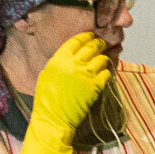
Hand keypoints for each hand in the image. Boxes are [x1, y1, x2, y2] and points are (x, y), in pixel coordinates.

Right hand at [18, 33, 109, 153]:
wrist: (53, 118)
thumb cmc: (47, 98)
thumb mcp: (47, 74)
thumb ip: (60, 61)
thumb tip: (72, 54)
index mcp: (59, 59)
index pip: (76, 41)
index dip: (86, 36)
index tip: (91, 35)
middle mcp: (73, 64)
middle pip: (92, 47)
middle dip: (99, 43)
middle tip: (102, 43)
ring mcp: (86, 75)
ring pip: (102, 59)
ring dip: (104, 57)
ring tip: (104, 58)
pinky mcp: (95, 87)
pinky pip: (106, 73)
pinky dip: (107, 71)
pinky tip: (105, 72)